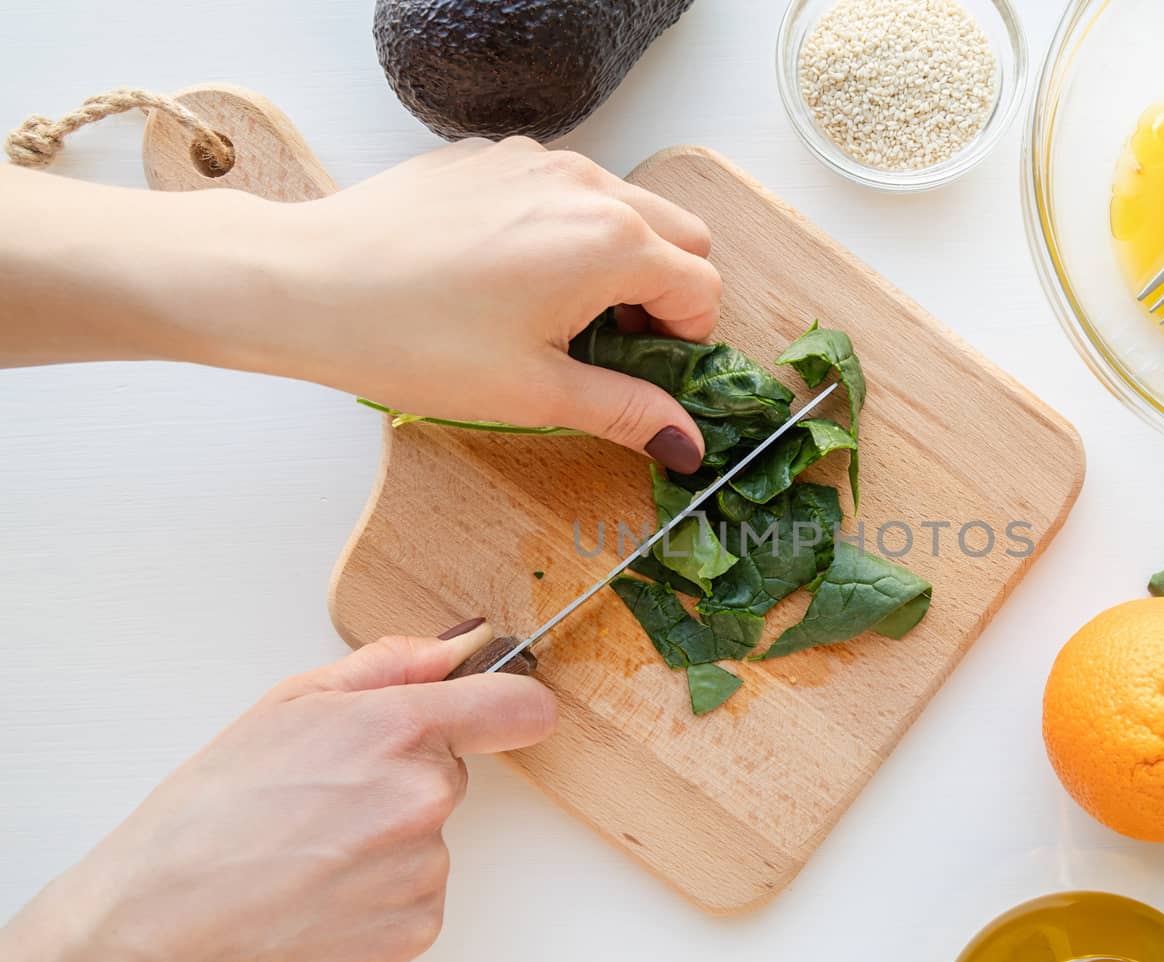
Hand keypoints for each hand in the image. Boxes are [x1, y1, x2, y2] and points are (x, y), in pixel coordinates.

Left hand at [0, 141, 720, 472]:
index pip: (701, 288)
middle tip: (610, 346)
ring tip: (558, 313)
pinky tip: (508, 276)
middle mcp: (587, 185)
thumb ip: (626, 411)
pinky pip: (564, 188)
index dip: (684, 343)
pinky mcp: (492, 156)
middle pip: (680, 236)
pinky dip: (565, 229)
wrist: (304, 283)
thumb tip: (688, 444)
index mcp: (611, 243)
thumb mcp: (534, 394)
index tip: (640, 374)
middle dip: (666, 293)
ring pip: (624, 205)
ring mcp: (537, 160)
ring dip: (620, 258)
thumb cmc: (414, 342)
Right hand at [0, 620, 553, 961]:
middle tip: (330, 796)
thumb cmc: (216, 807)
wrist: (168, 915)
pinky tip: (324, 889)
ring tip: (314, 848)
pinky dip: (382, 892)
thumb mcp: (291, 702)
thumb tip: (458, 646)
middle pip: (454, 772)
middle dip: (406, 775)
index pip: (517, 706)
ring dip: (391, 838)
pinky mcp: (419, 925)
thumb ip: (390, 664)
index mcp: (399, 729)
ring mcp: (425, 866)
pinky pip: (421, 892)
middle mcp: (426, 796)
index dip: (511, 705)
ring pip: (432, 835)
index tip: (505, 712)